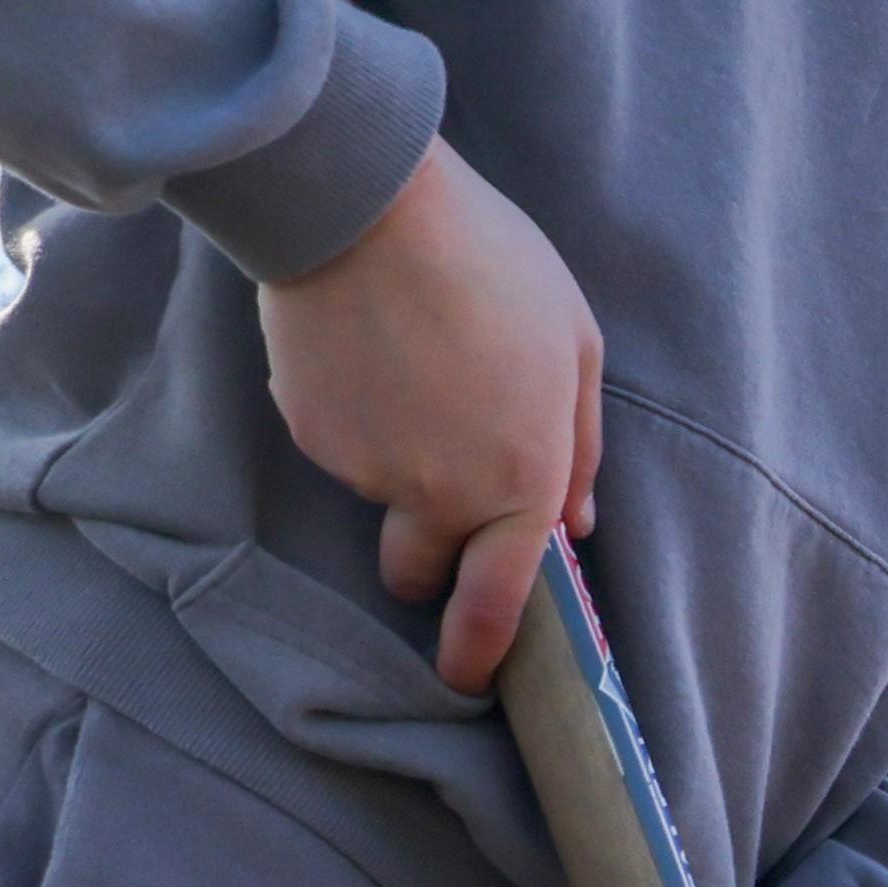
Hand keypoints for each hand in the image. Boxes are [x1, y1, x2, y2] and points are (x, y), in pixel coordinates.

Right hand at [260, 141, 604, 692]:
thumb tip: (577, 524)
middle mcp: (440, 495)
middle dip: (427, 562)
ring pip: (379, 496)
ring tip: (411, 367)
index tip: (471, 678)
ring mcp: (364, 468)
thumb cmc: (491, 265)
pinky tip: (367, 350)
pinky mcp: (307, 432)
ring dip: (395, 461)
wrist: (367, 208)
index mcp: (519, 479)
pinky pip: (339, 444)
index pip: (498, 602)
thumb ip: (579, 445)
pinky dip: (354, 416)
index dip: (480, 652)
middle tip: (434, 500)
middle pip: (419, 572)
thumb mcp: (574, 345)